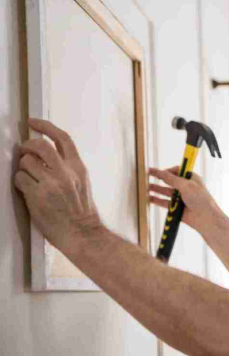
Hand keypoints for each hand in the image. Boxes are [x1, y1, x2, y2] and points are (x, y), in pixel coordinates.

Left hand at [14, 118, 102, 248]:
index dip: (45, 126)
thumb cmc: (81, 212)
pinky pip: (20, 179)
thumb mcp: (82, 183)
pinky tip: (27, 190)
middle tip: (24, 151)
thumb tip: (47, 155)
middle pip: (40, 145)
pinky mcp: (38, 196)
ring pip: (26, 162)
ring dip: (23, 168)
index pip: (62, 138)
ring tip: (29, 178)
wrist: (82, 233)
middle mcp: (65, 173)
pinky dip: (20, 182)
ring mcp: (51, 184)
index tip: (33, 122)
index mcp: (78, 168)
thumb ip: (67, 167)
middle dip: (28, 145)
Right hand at [148, 166, 222, 232]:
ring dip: (157, 189)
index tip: (158, 171)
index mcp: (191, 179)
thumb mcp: (186, 185)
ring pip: (166, 192)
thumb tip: (162, 172)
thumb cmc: (201, 200)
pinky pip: (165, 203)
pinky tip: (150, 198)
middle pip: (170, 181)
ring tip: (147, 187)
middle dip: (159, 179)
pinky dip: (158, 200)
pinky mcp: (177, 208)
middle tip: (148, 175)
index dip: (167, 170)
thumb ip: (172, 179)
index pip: (177, 171)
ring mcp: (181, 198)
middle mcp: (186, 187)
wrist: (205, 218)